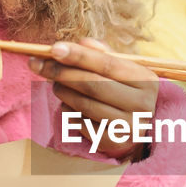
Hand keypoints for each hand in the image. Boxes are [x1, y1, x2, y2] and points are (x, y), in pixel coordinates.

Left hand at [28, 38, 158, 160]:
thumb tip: (82, 43)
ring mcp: (129, 127)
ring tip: (55, 84)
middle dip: (62, 73)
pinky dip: (68, 111)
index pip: (108, 64)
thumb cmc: (123, 89)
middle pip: (93, 85)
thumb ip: (101, 53)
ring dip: (62, 91)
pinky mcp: (114, 143)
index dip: (79, 56)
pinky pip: (81, 124)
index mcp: (146, 80)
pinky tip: (68, 104)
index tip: (54, 49)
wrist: (137, 125)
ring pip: (84, 105)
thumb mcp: (119, 68)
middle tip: (38, 65)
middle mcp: (142, 104)